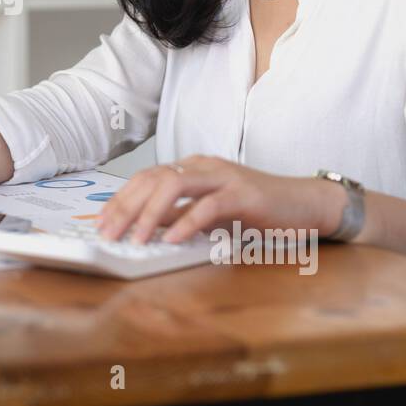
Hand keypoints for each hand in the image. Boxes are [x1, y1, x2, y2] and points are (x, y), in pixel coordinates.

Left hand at [97, 155, 344, 244]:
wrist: (305, 203)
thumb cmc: (257, 209)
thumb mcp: (211, 211)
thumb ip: (181, 214)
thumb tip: (145, 227)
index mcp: (192, 168)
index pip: (146, 178)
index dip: (120, 199)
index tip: (101, 222)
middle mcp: (203, 167)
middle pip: (152, 179)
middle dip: (125, 207)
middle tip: (107, 232)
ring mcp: (223, 177)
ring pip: (174, 187)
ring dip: (149, 214)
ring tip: (134, 238)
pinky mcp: (243, 195)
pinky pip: (208, 206)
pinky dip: (186, 222)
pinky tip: (171, 239)